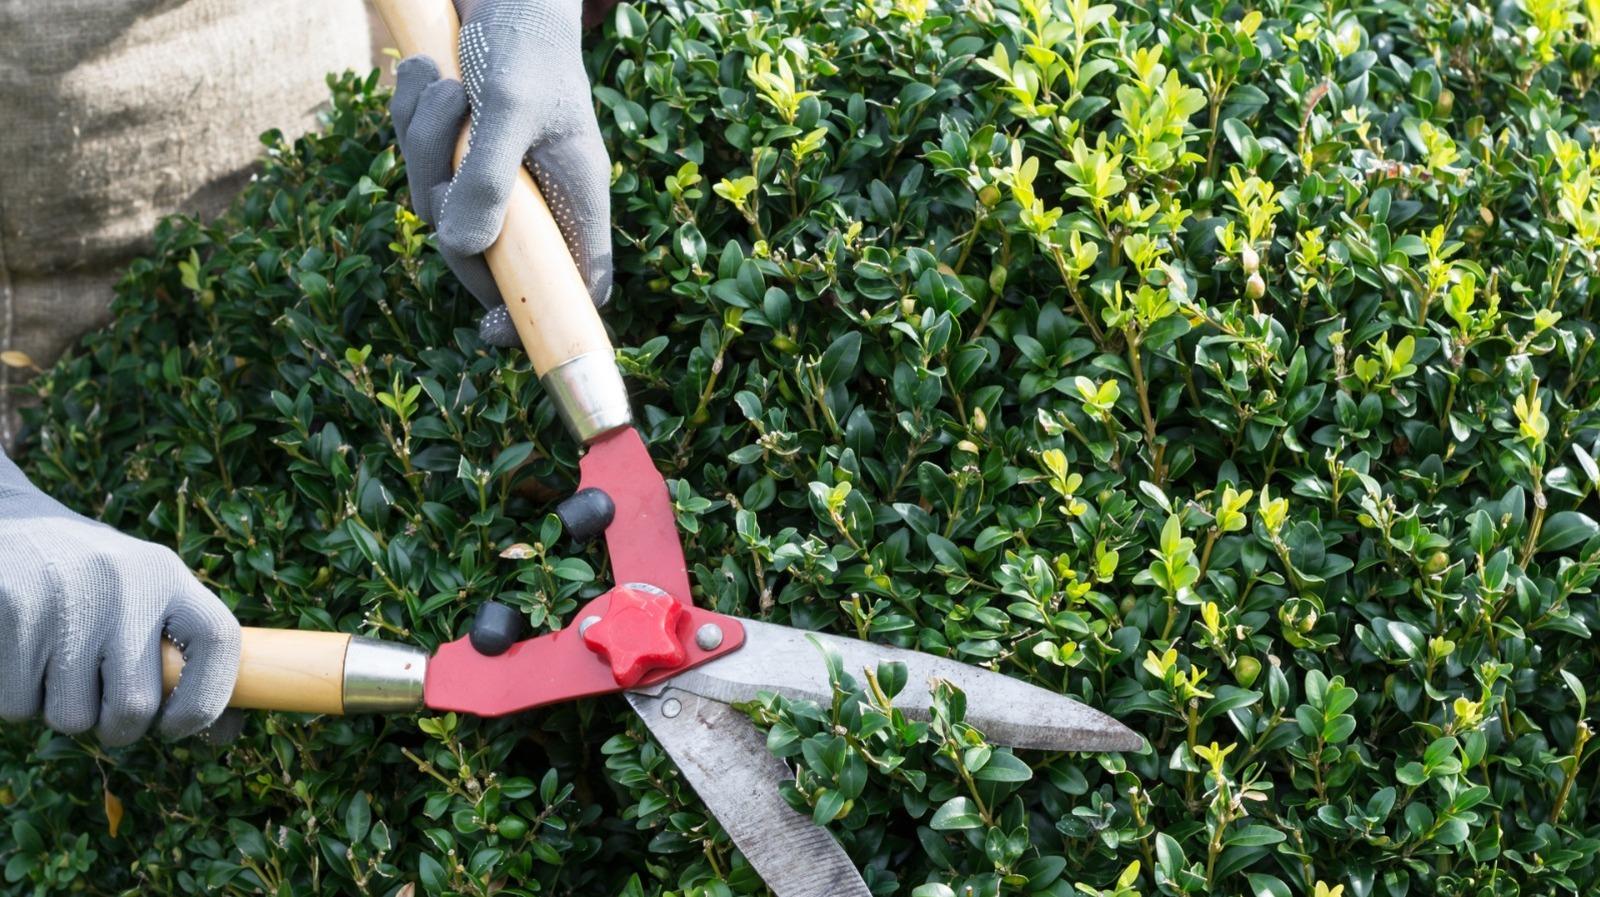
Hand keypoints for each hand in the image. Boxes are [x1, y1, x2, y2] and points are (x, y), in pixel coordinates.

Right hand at [0, 452, 240, 746]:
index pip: (220, 641)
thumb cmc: (93, 581)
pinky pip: (19, 705)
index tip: (179, 726)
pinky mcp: (13, 610)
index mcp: (168, 576)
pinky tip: (23, 657)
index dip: (208, 701)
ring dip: (64, 712)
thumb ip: (187, 653)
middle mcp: (124, 583)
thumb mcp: (147, 594)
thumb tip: (223, 735)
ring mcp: (66, 599)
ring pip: (72, 717)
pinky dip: (20, 701)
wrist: (10, 523)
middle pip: (134, 705)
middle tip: (106, 709)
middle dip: (120, 728)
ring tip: (59, 668)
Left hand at [390, 0, 613, 346]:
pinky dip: (409, 117)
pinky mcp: (460, 152)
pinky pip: (417, 160)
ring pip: (437, 201)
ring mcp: (495, 178)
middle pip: (483, 253)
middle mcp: (537, 198)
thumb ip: (490, 177)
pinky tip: (425, 72)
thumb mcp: (510, 106)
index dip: (541, 317)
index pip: (576, 283)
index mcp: (575, 197)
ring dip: (422, 140)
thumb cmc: (528, 45)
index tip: (493, 331)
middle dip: (447, 202)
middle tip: (447, 146)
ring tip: (443, 82)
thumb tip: (459, 246)